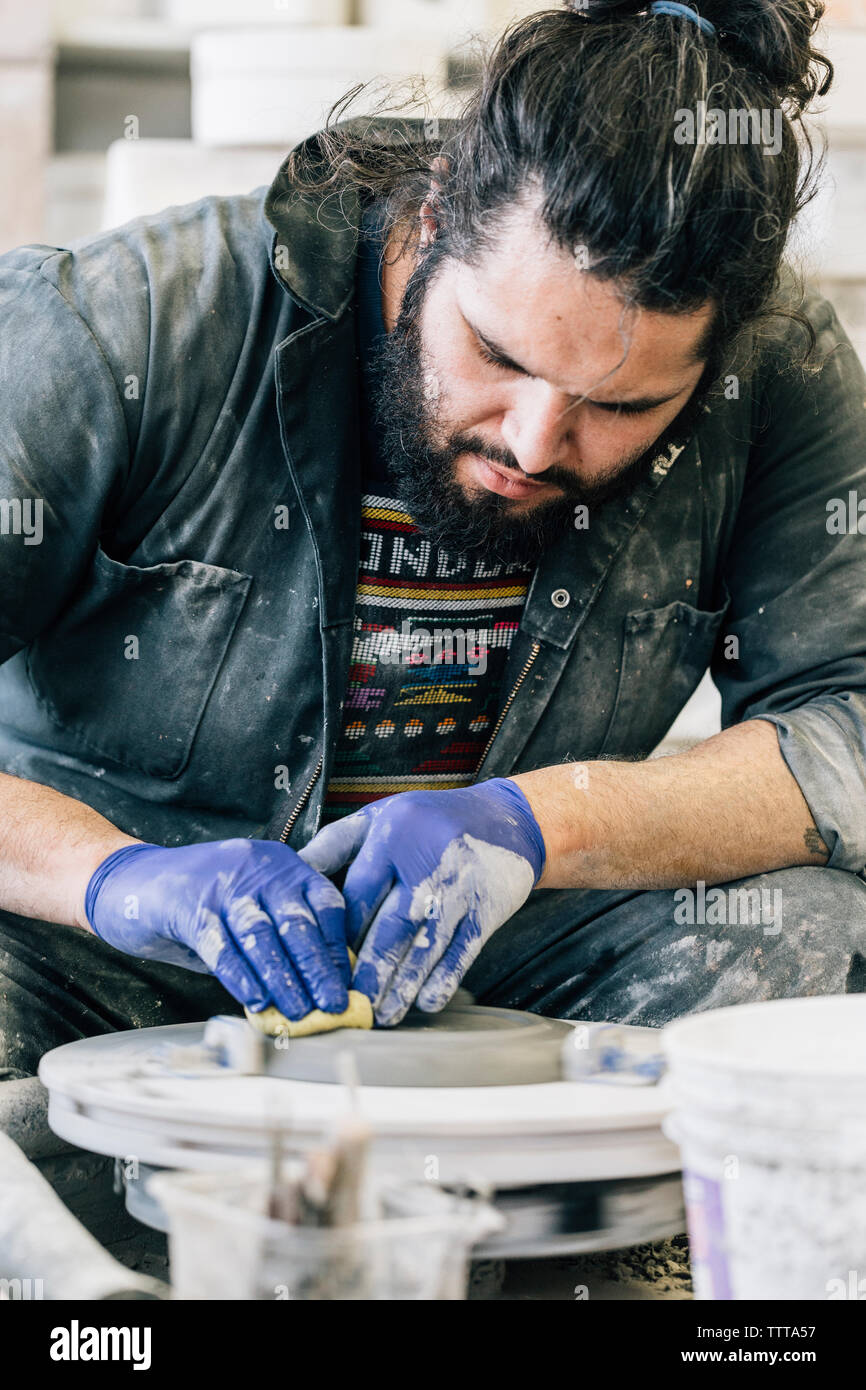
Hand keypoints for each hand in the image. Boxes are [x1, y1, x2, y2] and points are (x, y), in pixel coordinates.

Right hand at [84, 838, 350, 1018]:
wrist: (129, 880)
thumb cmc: (200, 901)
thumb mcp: (251, 906)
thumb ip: (281, 934)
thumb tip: (319, 982)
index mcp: (281, 865)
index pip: (325, 904)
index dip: (337, 947)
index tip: (346, 984)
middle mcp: (257, 868)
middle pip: (297, 922)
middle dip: (317, 969)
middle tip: (331, 1005)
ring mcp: (223, 884)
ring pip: (262, 937)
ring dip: (283, 979)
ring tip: (298, 1012)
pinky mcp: (190, 905)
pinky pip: (222, 947)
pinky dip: (242, 977)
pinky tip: (256, 1000)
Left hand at [299, 779, 544, 1024]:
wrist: (507, 819)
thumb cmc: (427, 820)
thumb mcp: (377, 818)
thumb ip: (332, 845)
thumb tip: (290, 870)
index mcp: (390, 839)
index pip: (357, 896)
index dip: (339, 935)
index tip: (322, 967)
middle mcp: (425, 863)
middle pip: (391, 926)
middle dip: (369, 971)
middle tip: (348, 1005)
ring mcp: (459, 888)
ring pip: (426, 944)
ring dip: (403, 984)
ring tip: (382, 1015)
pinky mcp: (486, 908)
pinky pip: (463, 950)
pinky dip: (445, 978)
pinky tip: (425, 1001)